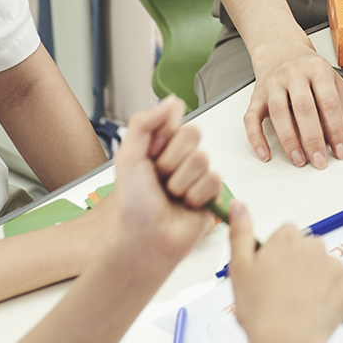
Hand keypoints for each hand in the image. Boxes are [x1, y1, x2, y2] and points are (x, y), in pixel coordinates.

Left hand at [113, 97, 222, 264]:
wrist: (148, 241)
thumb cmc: (134, 207)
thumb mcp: (128, 159)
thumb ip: (143, 124)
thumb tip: (168, 101)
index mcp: (156, 145)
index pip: (174, 117)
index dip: (165, 134)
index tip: (153, 150)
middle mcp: (177, 156)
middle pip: (193, 134)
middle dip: (173, 159)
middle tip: (160, 177)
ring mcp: (194, 173)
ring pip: (203, 159)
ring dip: (182, 181)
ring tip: (171, 195)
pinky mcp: (210, 191)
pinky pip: (215, 180)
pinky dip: (196, 195)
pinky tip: (186, 204)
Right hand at [228, 206, 342, 342]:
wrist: (287, 342)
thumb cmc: (260, 310)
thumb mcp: (238, 268)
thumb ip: (240, 231)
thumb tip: (239, 204)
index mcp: (287, 239)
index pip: (284, 237)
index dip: (275, 257)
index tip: (269, 276)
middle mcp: (314, 245)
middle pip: (306, 251)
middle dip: (296, 267)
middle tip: (282, 294)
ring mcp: (335, 265)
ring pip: (323, 269)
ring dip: (314, 282)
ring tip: (297, 308)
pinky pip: (340, 287)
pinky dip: (331, 297)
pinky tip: (315, 312)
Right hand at [245, 33, 342, 167]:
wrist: (281, 50)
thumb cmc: (309, 70)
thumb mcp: (334, 79)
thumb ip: (342, 103)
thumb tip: (342, 129)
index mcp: (317, 69)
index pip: (329, 103)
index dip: (336, 130)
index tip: (340, 150)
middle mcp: (293, 74)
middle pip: (303, 108)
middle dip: (313, 139)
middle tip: (319, 161)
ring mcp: (273, 84)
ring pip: (279, 113)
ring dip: (289, 140)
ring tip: (299, 160)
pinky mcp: (256, 95)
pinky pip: (251, 118)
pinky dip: (256, 138)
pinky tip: (265, 154)